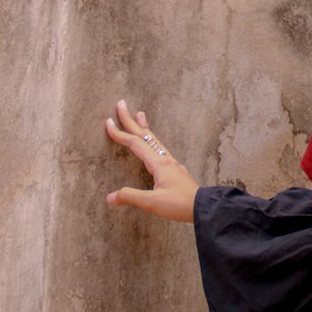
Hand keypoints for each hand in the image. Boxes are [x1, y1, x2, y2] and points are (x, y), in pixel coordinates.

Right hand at [105, 99, 198, 221]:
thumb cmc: (179, 204)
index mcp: (158, 163)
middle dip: (131, 120)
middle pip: (145, 135)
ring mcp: (171, 163)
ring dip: (144, 127)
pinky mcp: (175, 170)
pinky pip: (160, 149)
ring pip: (154, 140)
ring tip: (140, 115)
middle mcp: (164, 159)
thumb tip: (110, 196)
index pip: (135, 144)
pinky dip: (152, 140)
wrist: (203, 207)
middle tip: (121, 104)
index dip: (120, 134)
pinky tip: (154, 146)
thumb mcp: (152, 203)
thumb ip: (130, 197)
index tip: (108, 123)